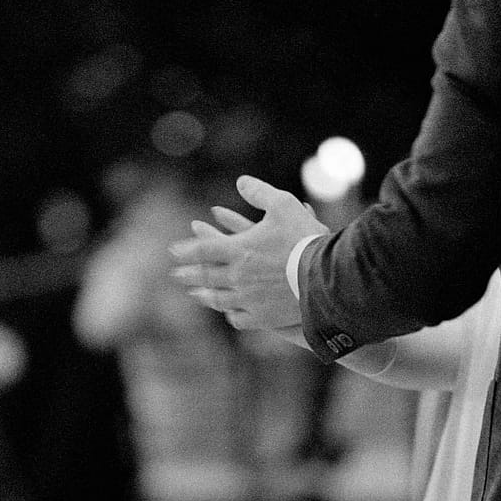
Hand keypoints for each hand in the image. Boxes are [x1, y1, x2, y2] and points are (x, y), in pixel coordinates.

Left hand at [170, 175, 327, 329]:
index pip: (203, 250)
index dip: (187, 250)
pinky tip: (229, 312)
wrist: (327, 278)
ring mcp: (249, 299)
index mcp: (238, 250)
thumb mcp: (284, 205)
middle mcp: (238, 277)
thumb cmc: (305, 238)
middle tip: (176, 275)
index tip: (173, 251)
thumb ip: (260, 193)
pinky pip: (240, 318)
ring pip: (219, 300)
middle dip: (189, 274)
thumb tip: (241, 181)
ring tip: (196, 294)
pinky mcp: (264, 317)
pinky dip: (231, 314)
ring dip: (205, 295)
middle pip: (206, 276)